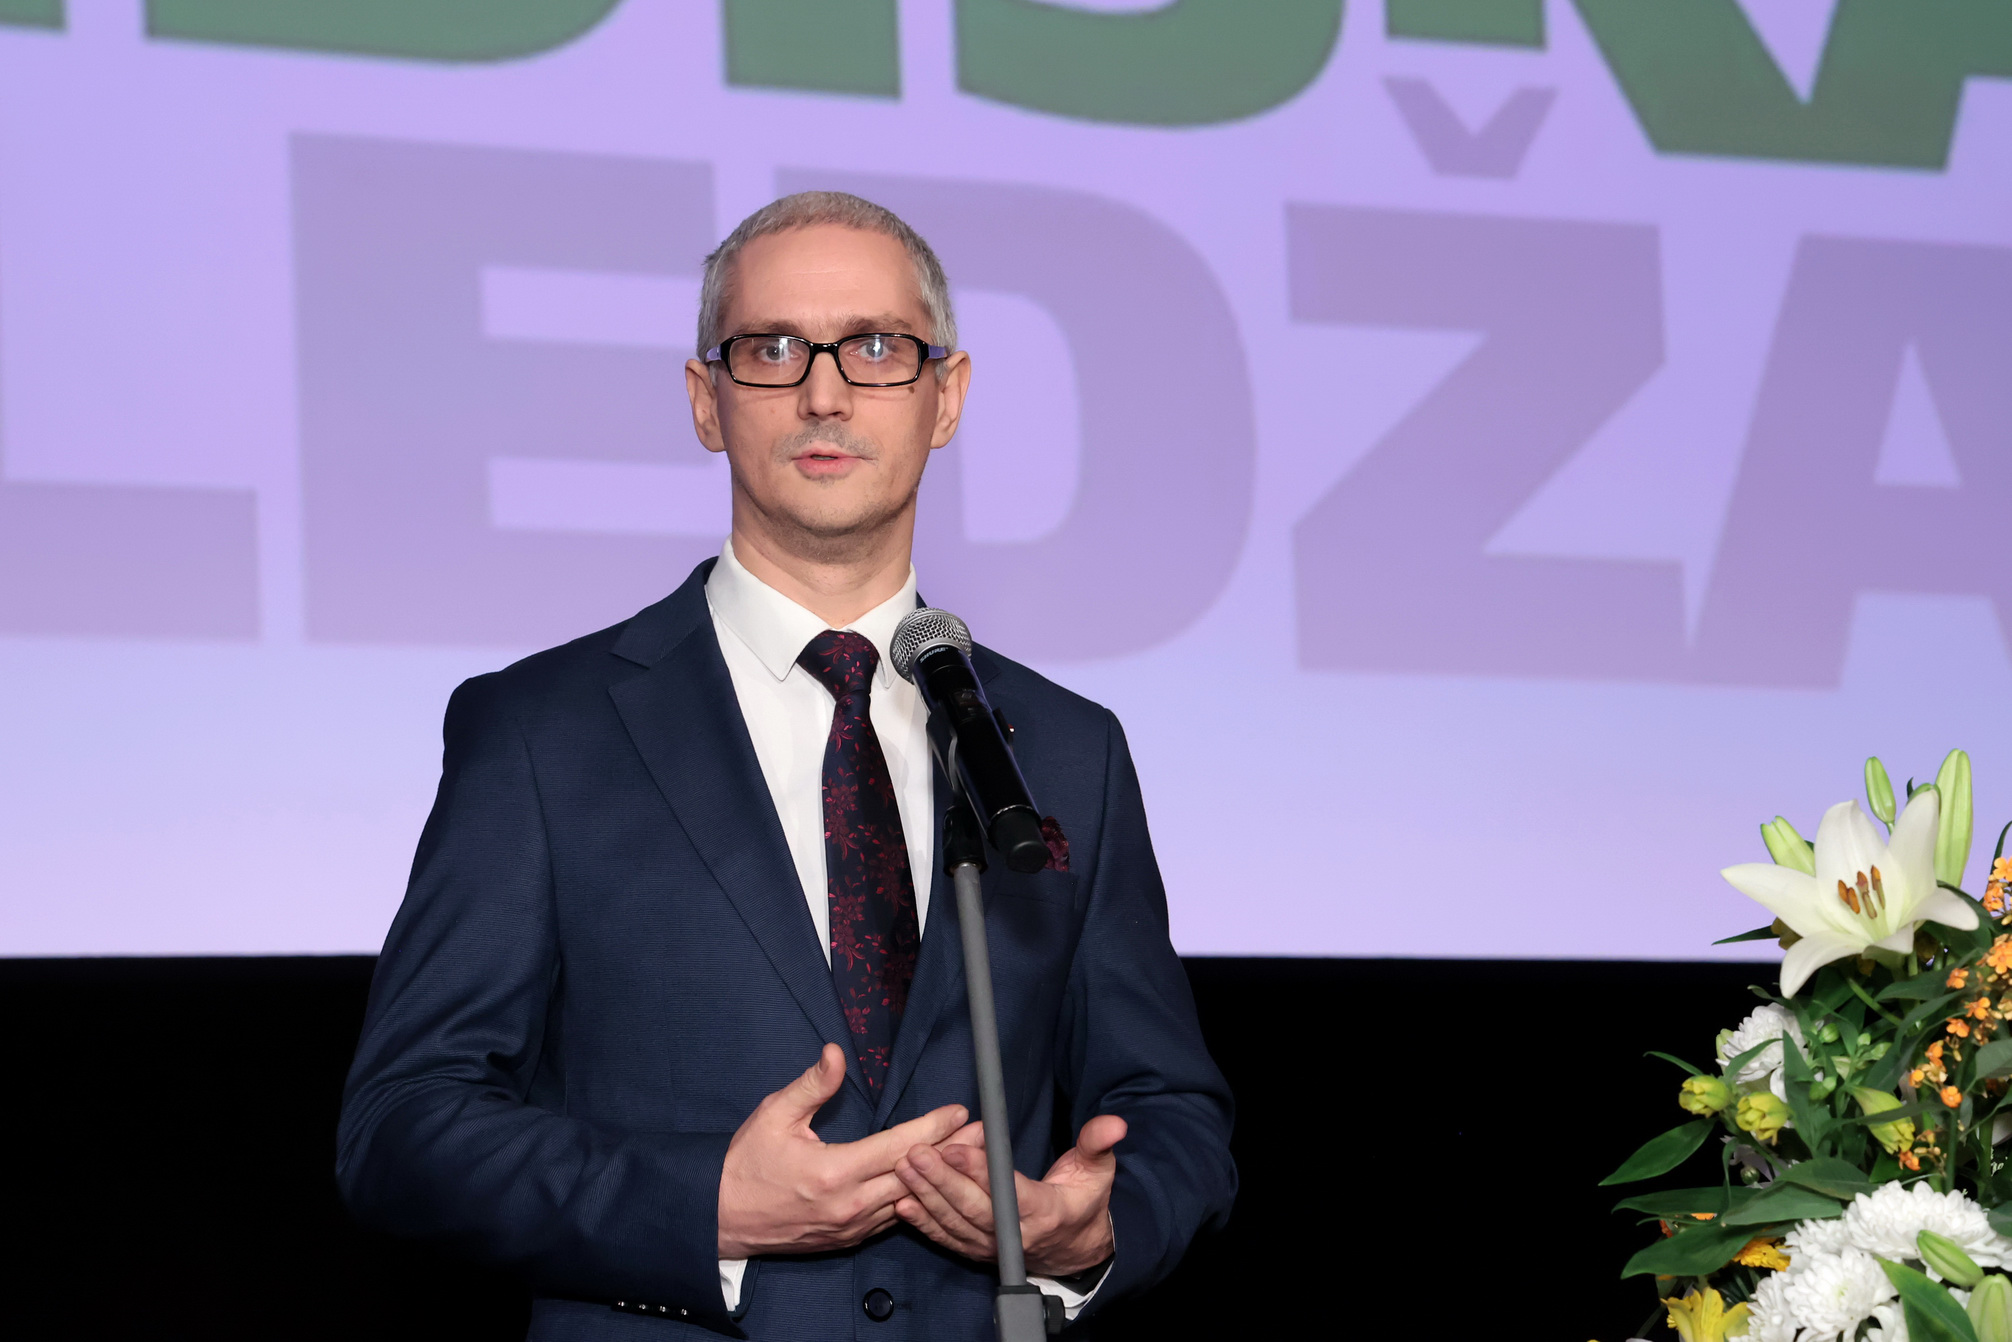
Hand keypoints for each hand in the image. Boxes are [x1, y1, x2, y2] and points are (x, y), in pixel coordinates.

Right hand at [717, 1044, 967, 1257]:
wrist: (721, 1218)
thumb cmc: (745, 1164)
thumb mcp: (774, 1115)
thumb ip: (811, 1085)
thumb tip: (835, 1053)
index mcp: (833, 1172)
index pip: (898, 1146)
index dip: (933, 1128)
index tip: (960, 1112)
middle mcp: (848, 1205)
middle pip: (915, 1176)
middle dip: (953, 1154)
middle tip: (985, 1134)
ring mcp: (850, 1227)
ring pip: (908, 1201)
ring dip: (939, 1178)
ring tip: (969, 1157)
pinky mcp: (847, 1239)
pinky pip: (891, 1218)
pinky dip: (915, 1199)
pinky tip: (931, 1184)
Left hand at [892, 1114, 1125, 1276]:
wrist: (1076, 1249)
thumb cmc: (1083, 1200)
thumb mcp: (1098, 1171)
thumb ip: (1098, 1144)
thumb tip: (1115, 1123)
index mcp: (1045, 1212)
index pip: (1008, 1192)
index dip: (981, 1171)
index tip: (955, 1147)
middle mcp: (1016, 1235)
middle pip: (973, 1208)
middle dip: (941, 1180)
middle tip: (916, 1154)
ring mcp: (994, 1248)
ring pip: (955, 1224)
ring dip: (926, 1197)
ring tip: (903, 1169)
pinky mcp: (978, 1252)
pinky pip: (947, 1239)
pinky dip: (924, 1224)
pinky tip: (903, 1204)